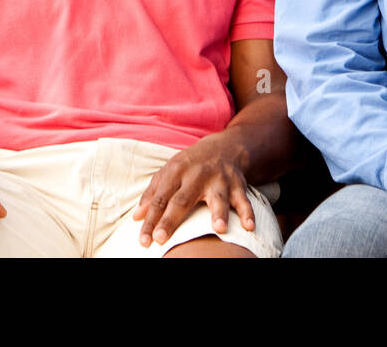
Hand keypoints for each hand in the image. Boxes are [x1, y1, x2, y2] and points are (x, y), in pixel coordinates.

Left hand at [133, 132, 254, 247]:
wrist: (224, 147)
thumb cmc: (191, 165)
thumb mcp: (169, 172)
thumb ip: (152, 193)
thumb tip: (137, 217)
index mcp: (176, 171)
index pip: (160, 199)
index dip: (151, 219)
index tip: (144, 240)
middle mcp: (197, 175)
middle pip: (182, 200)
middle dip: (171, 219)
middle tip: (161, 238)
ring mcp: (219, 179)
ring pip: (218, 198)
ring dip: (219, 213)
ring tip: (218, 229)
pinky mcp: (238, 184)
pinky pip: (244, 200)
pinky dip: (247, 213)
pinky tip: (249, 227)